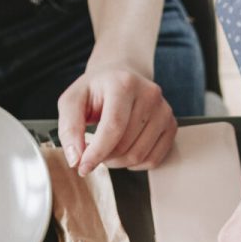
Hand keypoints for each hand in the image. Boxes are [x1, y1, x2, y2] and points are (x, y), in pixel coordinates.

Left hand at [57, 62, 176, 174]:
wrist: (122, 74)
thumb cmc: (96, 89)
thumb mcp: (73, 100)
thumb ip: (69, 128)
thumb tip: (76, 159)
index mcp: (124, 83)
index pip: (113, 127)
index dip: (97, 152)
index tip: (83, 167)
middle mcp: (149, 94)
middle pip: (125, 145)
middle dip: (104, 157)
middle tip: (93, 151)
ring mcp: (164, 110)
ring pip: (139, 156)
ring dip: (118, 162)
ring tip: (108, 149)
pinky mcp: (171, 125)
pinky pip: (153, 160)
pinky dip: (135, 164)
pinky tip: (125, 150)